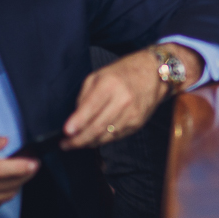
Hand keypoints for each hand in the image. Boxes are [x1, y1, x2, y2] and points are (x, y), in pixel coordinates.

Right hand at [0, 133, 36, 217]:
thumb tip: (5, 142)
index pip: (0, 170)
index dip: (20, 167)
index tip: (34, 162)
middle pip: (9, 183)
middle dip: (26, 174)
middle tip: (32, 164)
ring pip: (8, 194)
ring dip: (18, 183)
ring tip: (19, 172)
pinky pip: (0, 202)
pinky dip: (6, 192)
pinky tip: (3, 183)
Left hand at [61, 45, 198, 148]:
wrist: (153, 74)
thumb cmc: (122, 73)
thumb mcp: (98, 76)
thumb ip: (84, 97)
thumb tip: (74, 120)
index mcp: (110, 84)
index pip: (90, 108)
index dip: (77, 122)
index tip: (65, 132)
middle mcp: (123, 100)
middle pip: (97, 127)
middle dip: (78, 140)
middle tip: (65, 144)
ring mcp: (132, 113)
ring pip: (105, 136)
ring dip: (89, 142)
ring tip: (77, 142)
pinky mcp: (137, 123)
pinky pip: (115, 137)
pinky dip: (102, 139)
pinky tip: (94, 137)